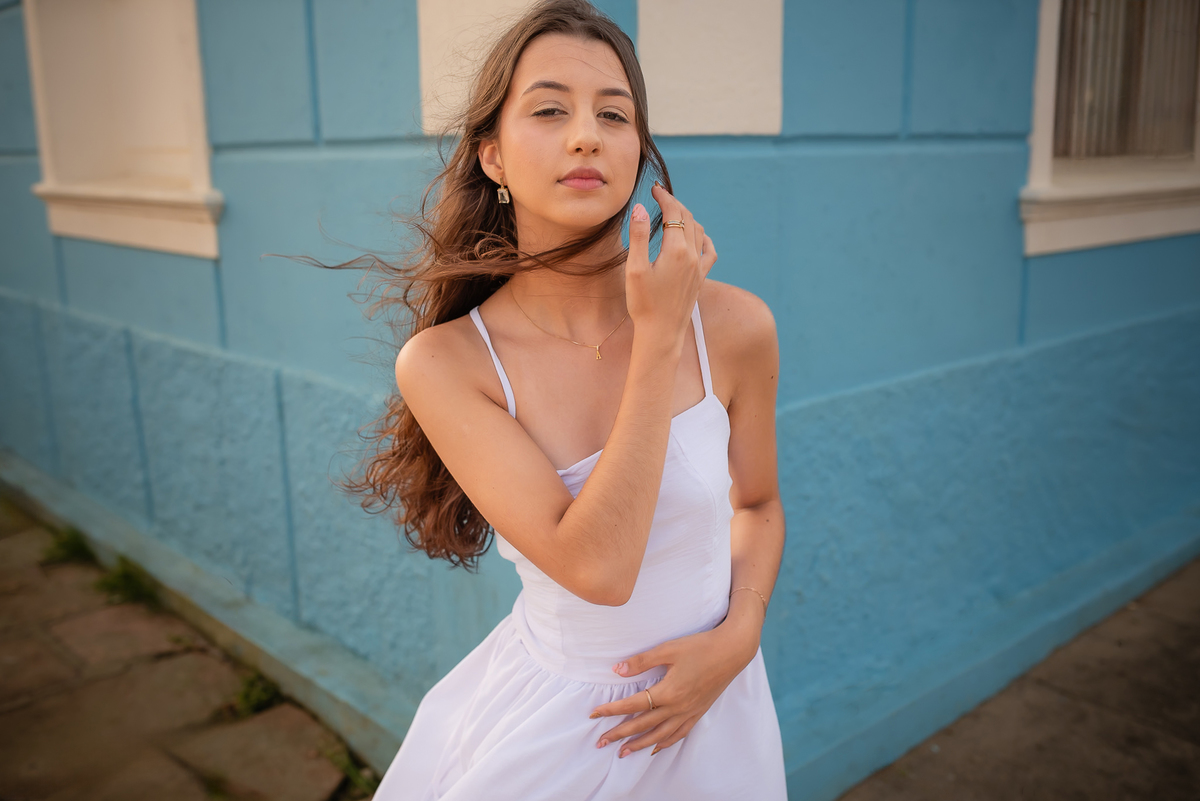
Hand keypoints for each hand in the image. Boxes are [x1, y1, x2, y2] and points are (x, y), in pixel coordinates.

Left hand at [587, 620, 758, 757]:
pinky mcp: (698, 713)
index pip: (633, 705)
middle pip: (642, 725)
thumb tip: (617, 671)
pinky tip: (655, 748)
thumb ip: (642, 661)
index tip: (594, 714)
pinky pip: (678, 734)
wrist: (732, 651)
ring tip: (622, 752)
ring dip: (639, 745)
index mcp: (668, 692)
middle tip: (600, 743)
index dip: (612, 710)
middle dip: (619, 734)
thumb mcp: (668, 649)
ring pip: (660, 736)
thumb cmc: (700, 647)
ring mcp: (689, 713)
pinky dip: (664, 743)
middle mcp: (678, 707)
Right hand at [624, 184, 716, 349]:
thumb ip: (638, 237)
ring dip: (687, 218)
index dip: (664, 197)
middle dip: (675, 204)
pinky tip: (697, 237)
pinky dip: (703, 238)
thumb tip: (640, 208)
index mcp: (676, 250)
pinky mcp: (701, 278)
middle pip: (688, 219)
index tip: (654, 189)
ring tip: (673, 213)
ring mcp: (699, 267)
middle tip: (660, 196)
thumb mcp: (635, 269)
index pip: (674, 213)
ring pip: (699, 232)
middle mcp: (692, 256)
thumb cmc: (643, 303)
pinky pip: (709, 251)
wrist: (661, 333)